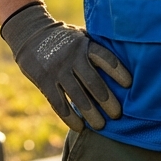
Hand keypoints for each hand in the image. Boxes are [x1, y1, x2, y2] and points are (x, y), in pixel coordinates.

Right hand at [0, 3, 132, 130]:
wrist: (31, 33)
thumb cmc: (64, 38)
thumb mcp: (81, 36)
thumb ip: (96, 47)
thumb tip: (124, 60)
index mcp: (85, 45)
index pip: (105, 58)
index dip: (118, 72)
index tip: (129, 85)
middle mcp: (72, 58)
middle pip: (93, 82)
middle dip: (107, 101)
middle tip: (117, 114)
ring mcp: (58, 70)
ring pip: (77, 97)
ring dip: (91, 114)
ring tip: (101, 126)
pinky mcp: (45, 81)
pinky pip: (59, 104)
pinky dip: (70, 118)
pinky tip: (80, 127)